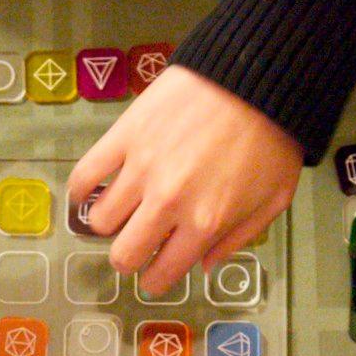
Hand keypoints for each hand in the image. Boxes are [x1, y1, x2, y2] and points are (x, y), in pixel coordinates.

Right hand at [69, 65, 302, 295]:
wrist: (259, 75)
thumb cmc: (273, 137)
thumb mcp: (273, 199)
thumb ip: (237, 238)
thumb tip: (202, 266)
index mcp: (204, 223)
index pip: (160, 273)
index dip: (154, 280)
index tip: (153, 274)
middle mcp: (167, 203)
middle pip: (122, 253)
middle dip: (128, 256)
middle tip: (136, 242)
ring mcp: (141, 168)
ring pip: (99, 219)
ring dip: (109, 221)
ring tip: (122, 208)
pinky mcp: (124, 135)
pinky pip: (85, 175)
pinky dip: (82, 189)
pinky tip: (92, 189)